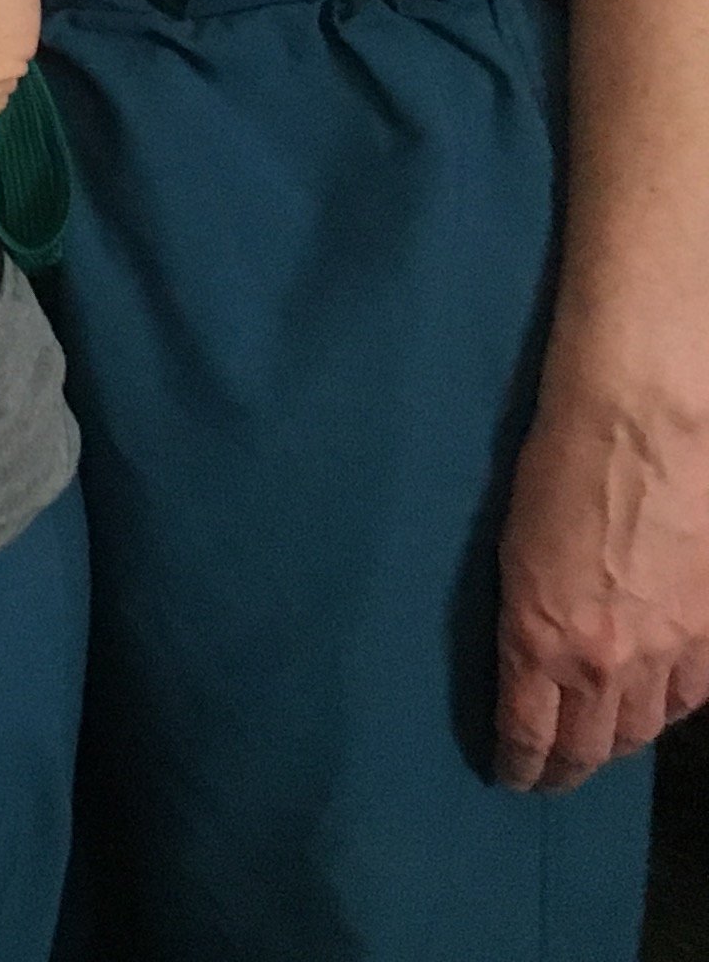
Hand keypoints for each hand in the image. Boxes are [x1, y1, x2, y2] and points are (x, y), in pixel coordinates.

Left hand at [495, 387, 708, 792]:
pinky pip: (691, 696)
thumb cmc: (556, 465)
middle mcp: (606, 662)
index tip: (511, 778)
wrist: (644, 424)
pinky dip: (669, 710)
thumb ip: (526, 618)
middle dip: (567, 768)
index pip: (529, 733)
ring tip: (599, 749)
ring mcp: (669, 649)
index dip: (521, 766)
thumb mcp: (512, 552)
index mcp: (540, 640)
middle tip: (552, 777)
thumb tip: (532, 658)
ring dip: (618, 743)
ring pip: (645, 727)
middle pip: (591, 745)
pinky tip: (654, 709)